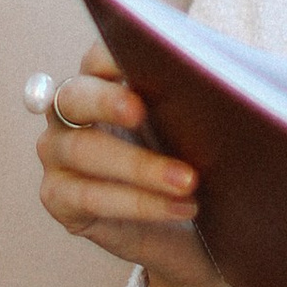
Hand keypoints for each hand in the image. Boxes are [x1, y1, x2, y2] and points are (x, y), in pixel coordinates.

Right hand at [33, 44, 253, 286]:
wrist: (192, 232)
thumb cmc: (198, 160)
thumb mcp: (206, 123)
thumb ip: (207, 90)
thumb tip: (228, 67)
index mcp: (104, 81)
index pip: (98, 56)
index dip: (117, 54)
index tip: (151, 58)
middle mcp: (70, 112)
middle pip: (74, 95)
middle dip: (107, 101)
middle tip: (141, 110)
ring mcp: (58, 156)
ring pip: (84, 151)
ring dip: (138, 167)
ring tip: (189, 181)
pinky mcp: (58, 199)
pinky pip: (88, 198)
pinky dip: (137, 203)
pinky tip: (181, 207)